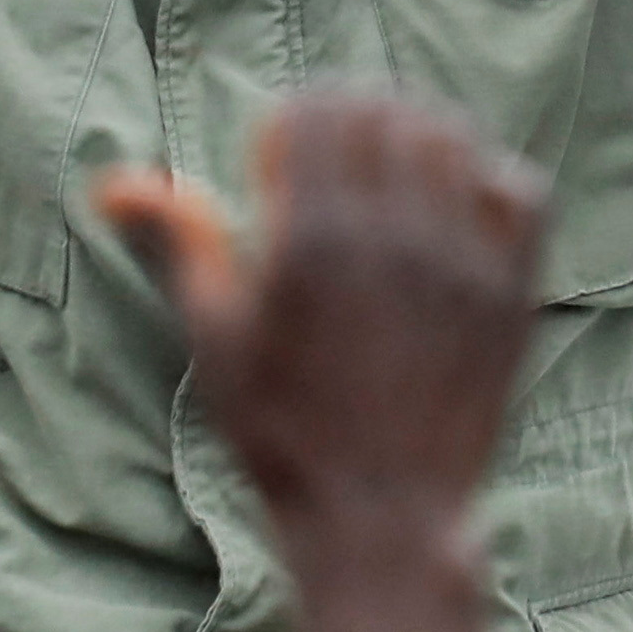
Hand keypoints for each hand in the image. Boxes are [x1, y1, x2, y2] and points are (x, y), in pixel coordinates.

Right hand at [94, 91, 545, 631]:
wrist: (382, 520)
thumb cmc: (282, 434)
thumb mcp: (216, 339)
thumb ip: (180, 243)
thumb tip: (114, 180)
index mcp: (315, 240)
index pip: (317, 111)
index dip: (293, 121)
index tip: (281, 162)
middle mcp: (396, 236)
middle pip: (384, 111)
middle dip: (351, 119)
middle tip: (334, 161)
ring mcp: (463, 262)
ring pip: (451, 139)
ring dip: (416, 139)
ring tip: (391, 180)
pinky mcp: (512, 292)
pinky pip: (518, 190)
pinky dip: (487, 178)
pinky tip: (456, 206)